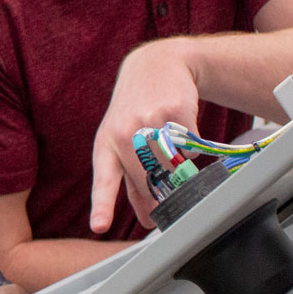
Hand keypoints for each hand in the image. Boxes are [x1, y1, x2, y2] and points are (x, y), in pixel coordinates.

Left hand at [90, 39, 199, 232]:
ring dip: (179, 166)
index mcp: (106, 145)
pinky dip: (192, 147)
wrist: (155, 67)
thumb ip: (130, 179)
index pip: (104, 181)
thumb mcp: (121, 141)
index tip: (99, 226)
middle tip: (168, 192)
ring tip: (170, 145)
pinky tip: (181, 129)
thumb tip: (146, 217)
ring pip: (174, 168)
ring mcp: (149, 122)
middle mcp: (123, 133)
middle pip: (150, 183)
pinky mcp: (175, 112)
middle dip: (161, 195)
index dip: (102, 206)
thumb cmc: (135, 110)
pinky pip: (193, 149)